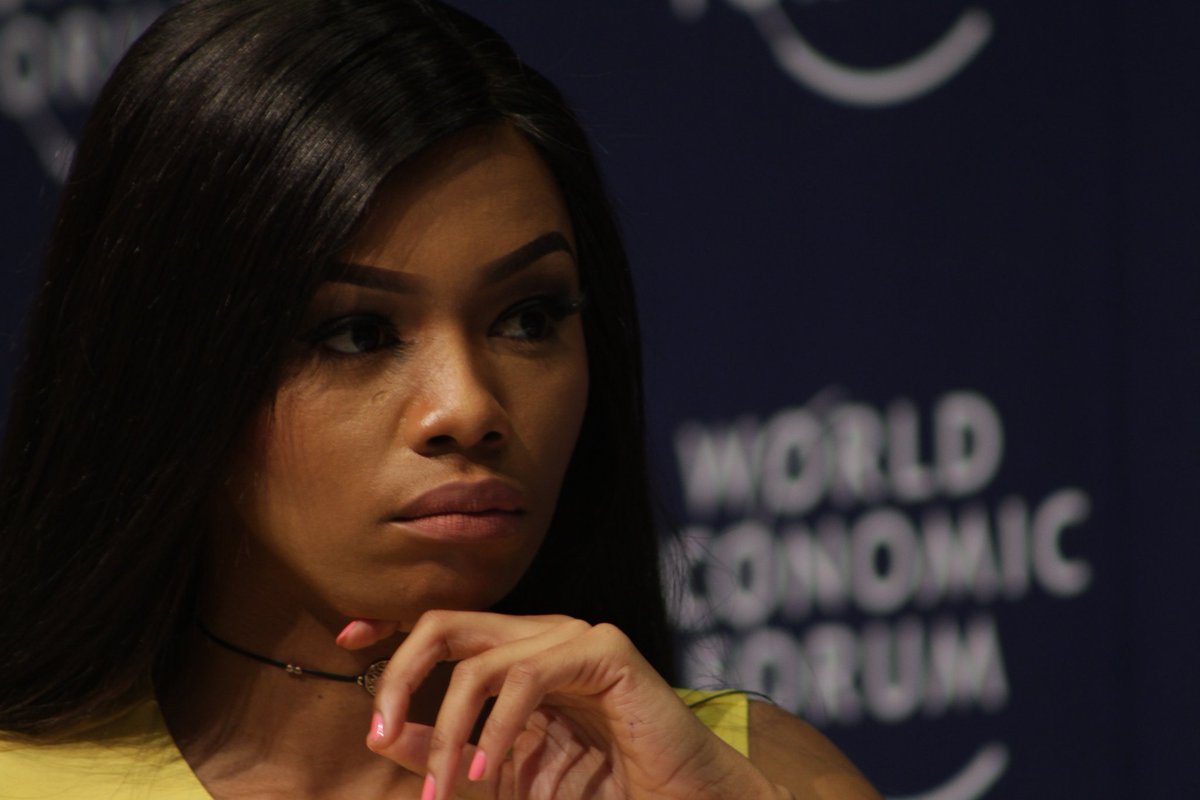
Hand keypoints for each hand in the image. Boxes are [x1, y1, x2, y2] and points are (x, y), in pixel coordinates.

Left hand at [337, 611, 784, 799]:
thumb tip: (381, 728)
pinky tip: (486, 766)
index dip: (392, 625)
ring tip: (445, 787)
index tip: (346, 639)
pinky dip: (497, 725)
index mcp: (518, 656)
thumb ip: (441, 749)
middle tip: (374, 730)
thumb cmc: (598, 790)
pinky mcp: (606, 654)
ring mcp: (576, 639)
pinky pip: (529, 675)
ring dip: (446, 729)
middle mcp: (543, 637)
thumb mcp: (498, 774)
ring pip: (482, 658)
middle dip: (402, 672)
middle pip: (449, 623)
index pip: (445, 624)